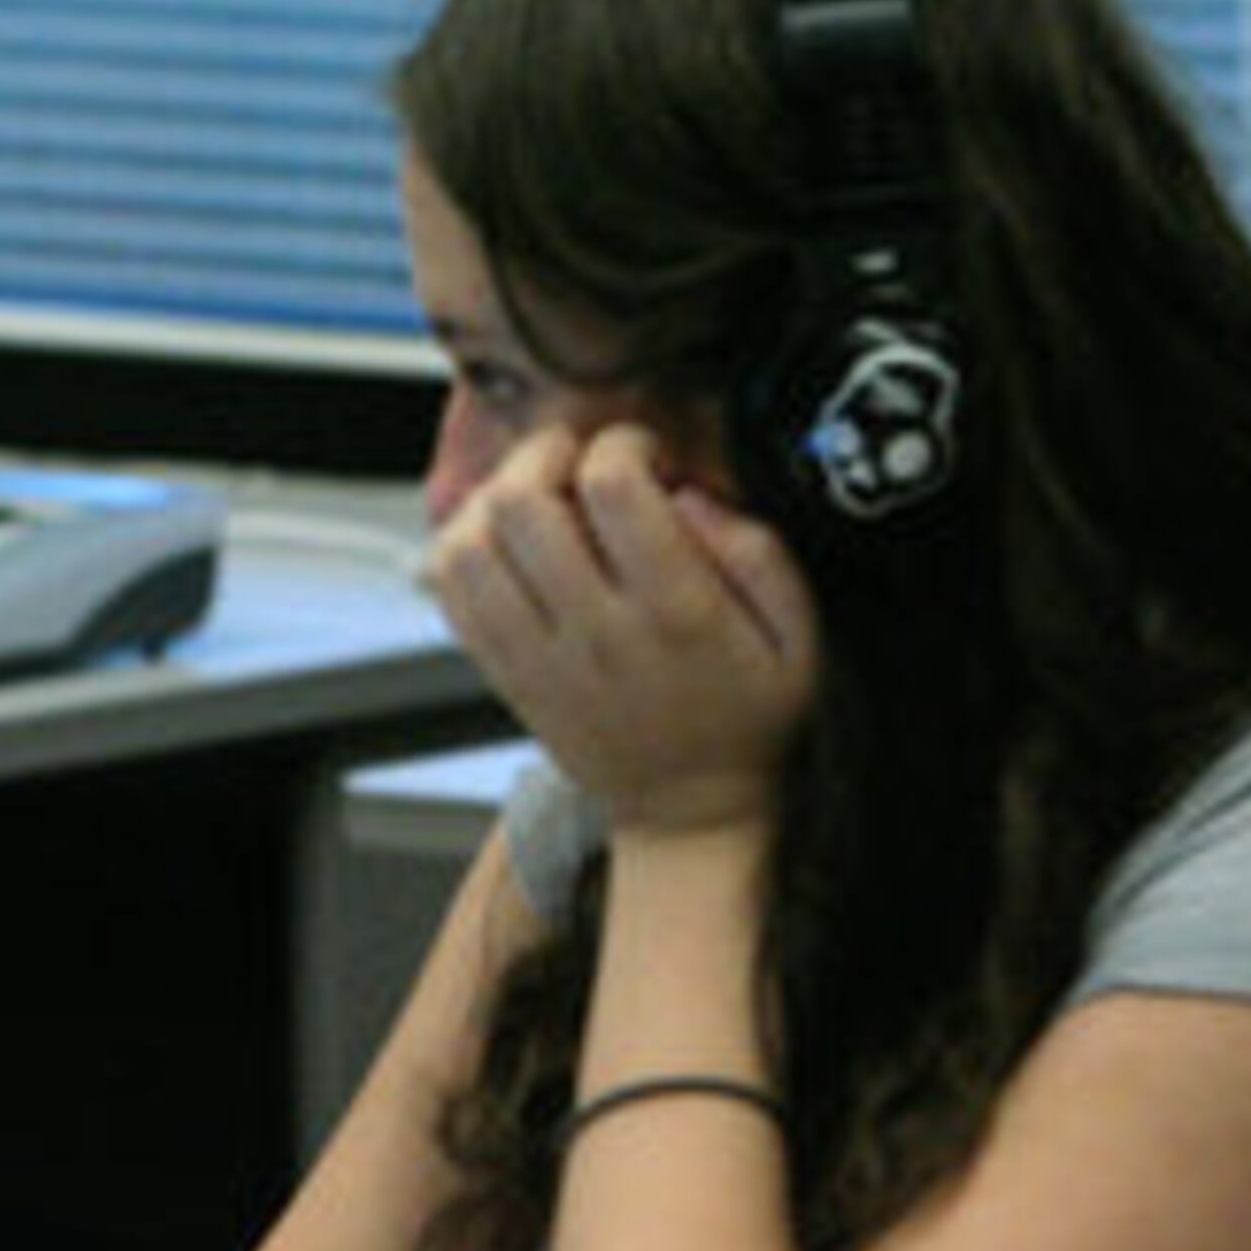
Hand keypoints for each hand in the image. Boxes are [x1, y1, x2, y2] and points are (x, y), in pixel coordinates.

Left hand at [422, 425, 819, 835]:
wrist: (689, 806)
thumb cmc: (750, 714)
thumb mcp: (802, 636)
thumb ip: (759, 553)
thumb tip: (690, 495)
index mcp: (676, 611)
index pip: (611, 486)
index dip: (623, 443)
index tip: (645, 457)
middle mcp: (595, 631)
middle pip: (520, 503)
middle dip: (546, 455)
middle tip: (579, 463)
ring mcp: (536, 656)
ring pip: (466, 546)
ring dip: (494, 501)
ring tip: (540, 501)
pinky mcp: (502, 673)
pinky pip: (448, 593)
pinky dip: (462, 549)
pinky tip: (508, 544)